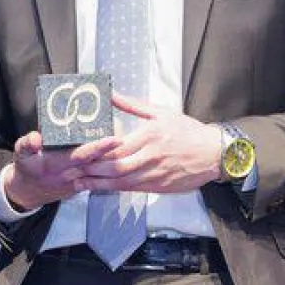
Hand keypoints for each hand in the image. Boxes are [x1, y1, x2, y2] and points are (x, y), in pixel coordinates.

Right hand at [3, 130, 119, 211]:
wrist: (29, 192)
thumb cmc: (26, 167)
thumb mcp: (20, 154)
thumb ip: (26, 144)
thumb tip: (36, 138)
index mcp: (56, 164)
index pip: (81, 156)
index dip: (98, 148)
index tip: (115, 139)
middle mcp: (71, 174)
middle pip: (97, 162)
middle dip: (114, 151)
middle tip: (129, 134)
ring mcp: (78, 181)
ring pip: (100, 169)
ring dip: (113, 158)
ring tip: (127, 140)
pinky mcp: (83, 184)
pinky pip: (98, 174)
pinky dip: (108, 164)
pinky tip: (118, 152)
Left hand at [76, 94, 222, 193]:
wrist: (214, 154)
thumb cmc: (187, 130)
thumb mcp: (161, 112)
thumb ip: (133, 105)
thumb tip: (111, 95)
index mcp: (150, 135)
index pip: (116, 146)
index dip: (95, 152)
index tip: (77, 152)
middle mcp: (150, 157)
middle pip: (115, 167)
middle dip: (90, 171)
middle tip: (70, 171)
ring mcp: (154, 174)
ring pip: (121, 182)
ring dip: (98, 184)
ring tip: (78, 183)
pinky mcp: (158, 187)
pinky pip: (131, 190)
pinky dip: (113, 190)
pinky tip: (99, 188)